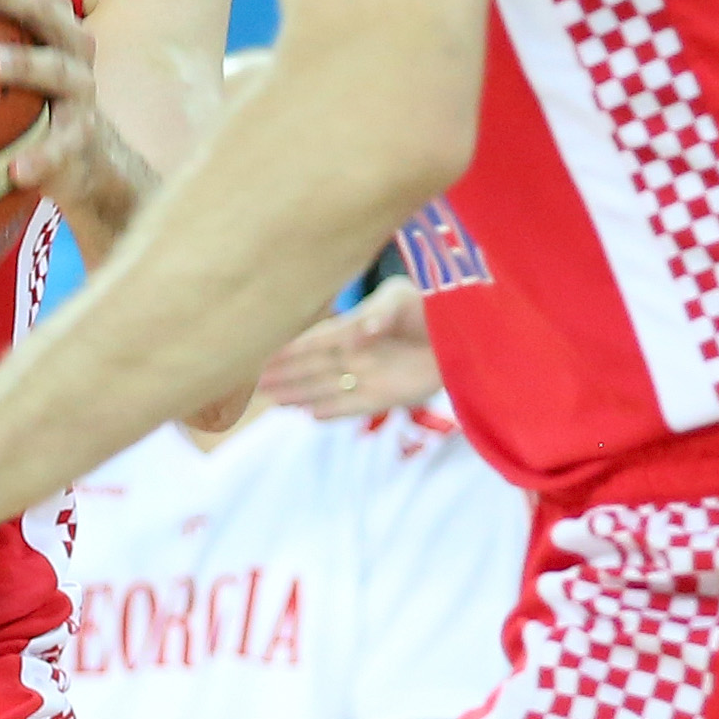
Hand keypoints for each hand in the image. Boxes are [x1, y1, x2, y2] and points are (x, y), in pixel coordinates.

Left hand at [0, 0, 148, 232]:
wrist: (83, 154)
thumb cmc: (26, 93)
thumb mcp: (0, 54)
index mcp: (46, 14)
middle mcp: (69, 41)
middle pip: (41, 7)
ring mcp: (80, 87)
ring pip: (58, 68)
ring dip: (26, 63)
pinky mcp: (82, 134)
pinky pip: (62, 146)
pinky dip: (42, 156)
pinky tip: (17, 170)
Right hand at [257, 276, 437, 418]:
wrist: (465, 328)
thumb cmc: (430, 305)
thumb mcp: (401, 301)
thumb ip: (378, 318)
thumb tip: (357, 336)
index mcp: (354, 327)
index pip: (313, 341)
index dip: (287, 349)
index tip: (258, 354)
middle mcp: (357, 354)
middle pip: (313, 368)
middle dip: (285, 375)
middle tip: (253, 384)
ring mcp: (371, 376)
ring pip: (326, 388)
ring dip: (301, 395)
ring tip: (274, 401)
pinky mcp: (389, 395)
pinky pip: (354, 406)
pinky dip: (334, 411)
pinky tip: (311, 416)